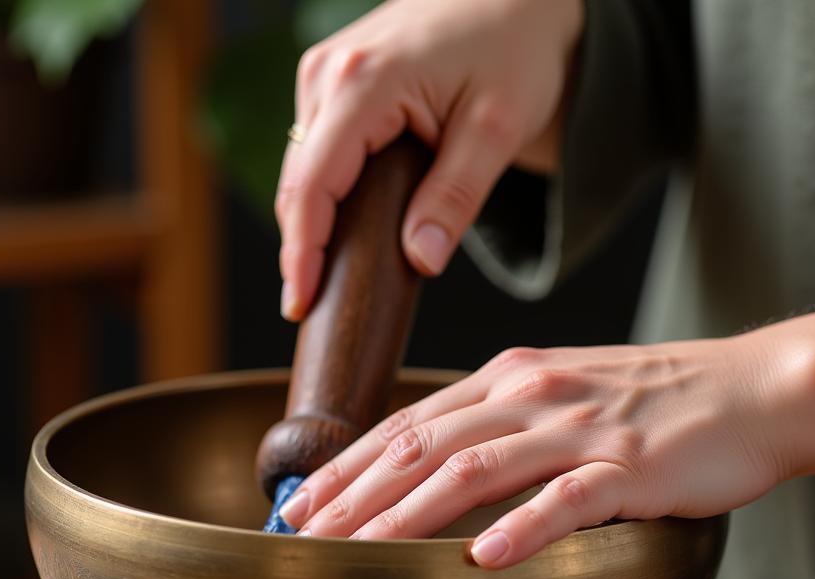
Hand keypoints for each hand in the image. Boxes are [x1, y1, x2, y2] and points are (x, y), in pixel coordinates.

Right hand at [276, 0, 583, 319]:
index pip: (312, 184)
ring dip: (310, 229)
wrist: (517, 1)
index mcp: (363, 81)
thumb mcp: (498, 128)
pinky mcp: (332, 86)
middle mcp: (329, 73)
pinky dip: (323, 201)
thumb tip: (420, 259)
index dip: (302, 251)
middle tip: (312, 311)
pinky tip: (338, 239)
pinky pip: (315, 156)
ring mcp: (325, 76)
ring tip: (324, 286)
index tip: (301, 304)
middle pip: (296, 184)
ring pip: (301, 173)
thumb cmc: (515, 51)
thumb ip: (457, 195)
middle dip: (300, 250)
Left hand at [276, 336, 798, 567]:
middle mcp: (531, 395)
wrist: (753, 390)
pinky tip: (480, 561)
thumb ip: (496, 425)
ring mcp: (579, 429)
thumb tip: (432, 472)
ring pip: (475, 470)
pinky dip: (521, 529)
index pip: (407, 424)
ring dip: (407, 515)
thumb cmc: (653, 403)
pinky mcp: (631, 467)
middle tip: (302, 538)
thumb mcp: (559, 395)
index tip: (298, 505)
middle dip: (353, 495)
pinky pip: (567, 501)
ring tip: (357, 555)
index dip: (346, 466)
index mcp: (507, 378)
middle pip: (422, 447)